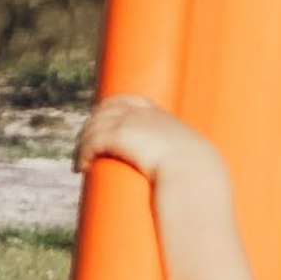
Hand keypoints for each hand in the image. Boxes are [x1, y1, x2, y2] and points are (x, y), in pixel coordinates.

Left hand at [78, 94, 209, 187]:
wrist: (194, 171)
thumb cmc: (199, 175)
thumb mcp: (195, 162)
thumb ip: (189, 164)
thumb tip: (196, 179)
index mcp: (161, 116)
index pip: (131, 101)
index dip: (114, 109)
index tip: (105, 123)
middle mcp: (143, 114)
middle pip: (107, 109)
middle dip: (93, 124)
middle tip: (86, 145)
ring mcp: (130, 122)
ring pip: (95, 126)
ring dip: (84, 142)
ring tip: (81, 161)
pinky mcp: (118, 136)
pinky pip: (92, 142)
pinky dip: (83, 153)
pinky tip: (82, 167)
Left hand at [78, 100, 268, 279]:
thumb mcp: (194, 244)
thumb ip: (182, 233)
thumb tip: (166, 246)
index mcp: (206, 161)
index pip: (159, 118)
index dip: (124, 124)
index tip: (101, 148)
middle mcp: (197, 145)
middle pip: (137, 106)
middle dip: (104, 122)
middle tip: (85, 155)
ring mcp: (182, 149)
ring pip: (120, 118)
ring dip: (92, 134)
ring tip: (80, 162)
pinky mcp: (162, 158)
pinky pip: (114, 136)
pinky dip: (91, 145)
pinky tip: (82, 166)